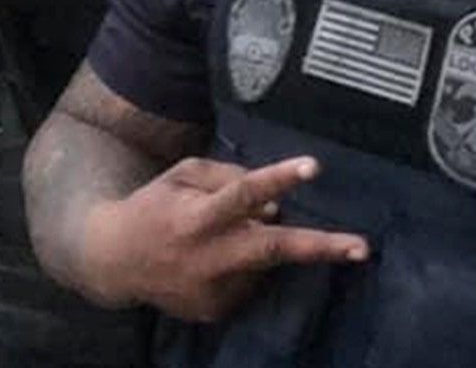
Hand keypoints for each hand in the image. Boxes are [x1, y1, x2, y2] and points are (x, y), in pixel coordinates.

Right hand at [85, 156, 370, 320]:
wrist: (112, 262)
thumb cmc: (155, 205)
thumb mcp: (183, 174)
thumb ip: (227, 180)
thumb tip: (275, 206)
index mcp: (197, 215)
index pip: (244, 193)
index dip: (278, 180)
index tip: (313, 166)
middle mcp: (207, 256)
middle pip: (272, 249)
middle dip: (320, 247)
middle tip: (362, 248)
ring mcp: (211, 289)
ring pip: (261, 262)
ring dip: (260, 246)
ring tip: (221, 238)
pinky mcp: (213, 310)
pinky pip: (247, 281)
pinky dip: (243, 265)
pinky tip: (212, 260)